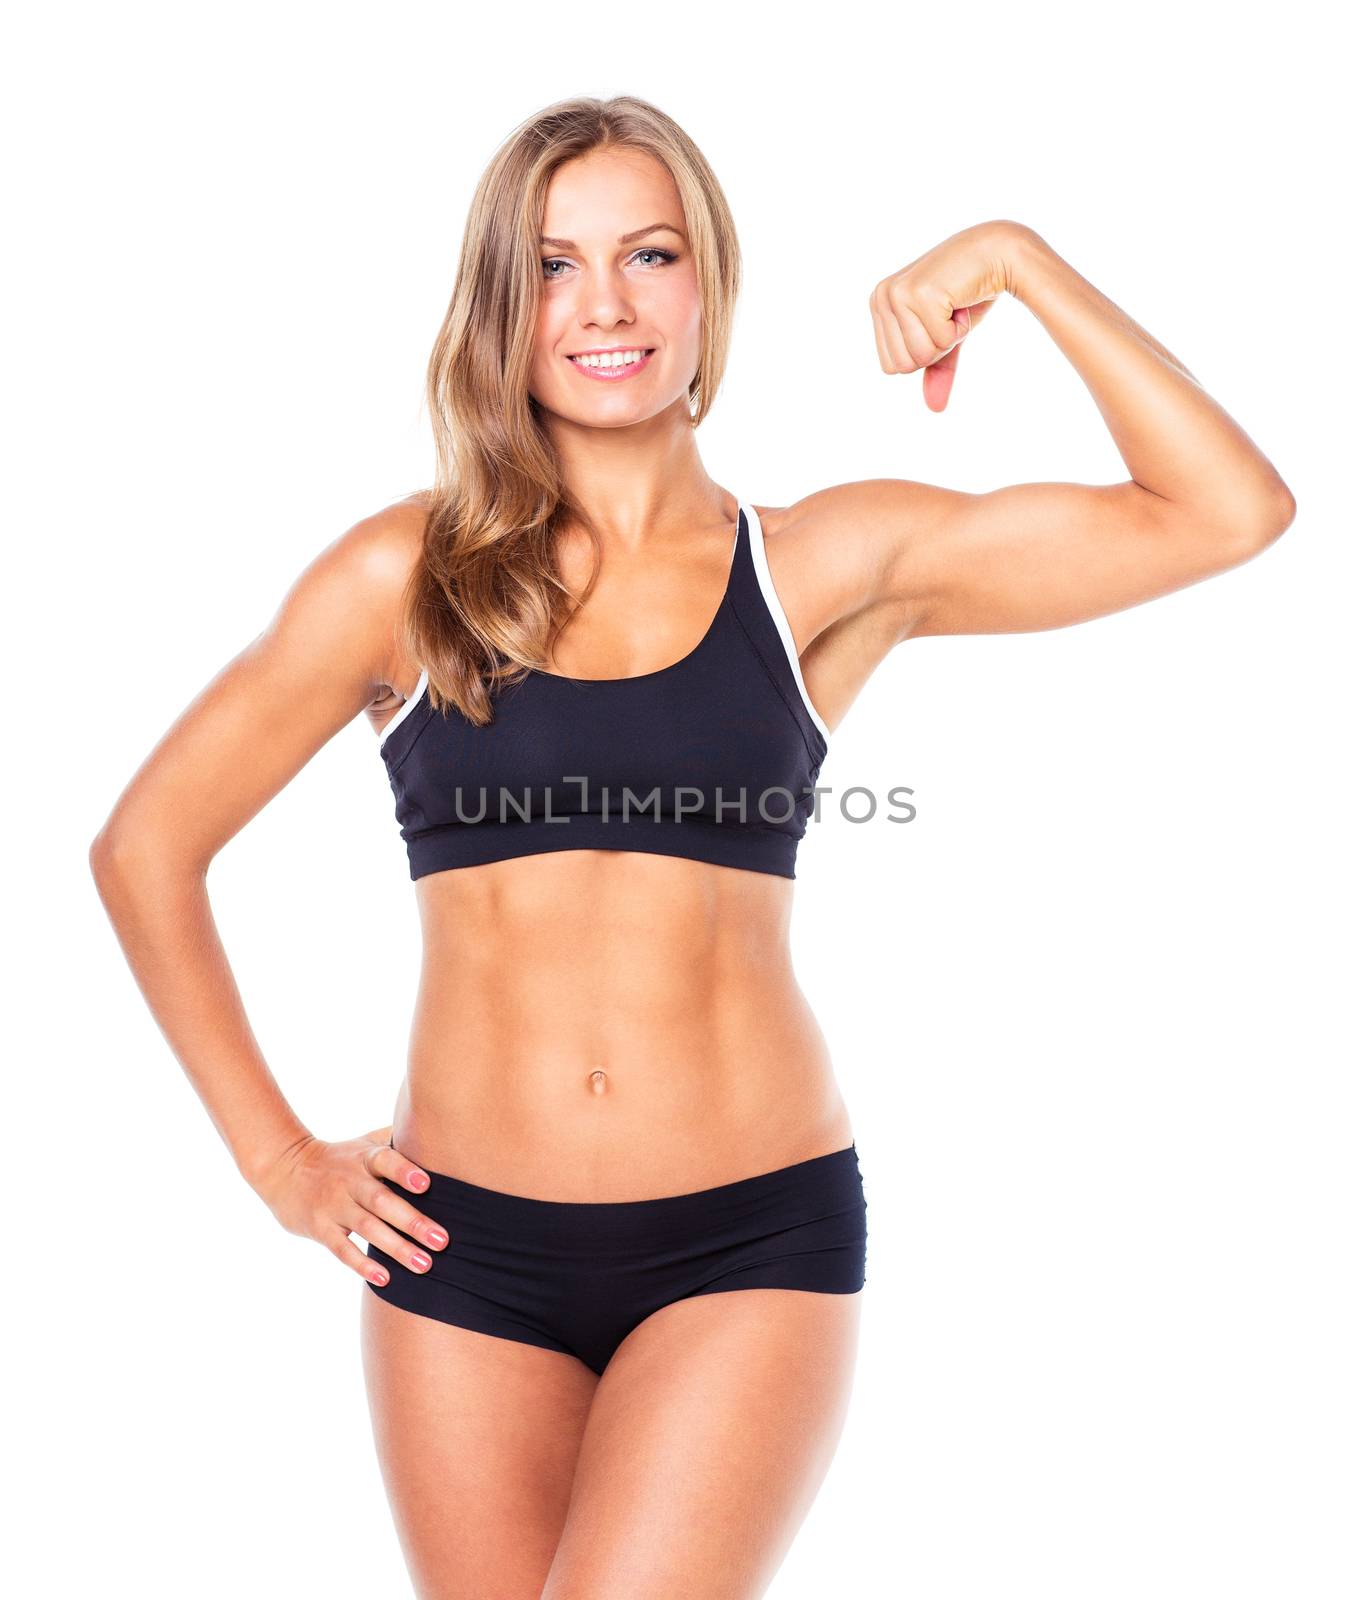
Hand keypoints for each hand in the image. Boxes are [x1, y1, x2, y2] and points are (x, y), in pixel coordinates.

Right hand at [250, 1126, 447, 1286]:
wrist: (285, 1169)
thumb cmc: (341, 1157)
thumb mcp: (365, 1142)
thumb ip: (397, 1139)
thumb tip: (439, 1131)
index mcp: (364, 1158)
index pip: (385, 1160)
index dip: (404, 1171)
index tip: (426, 1184)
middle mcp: (350, 1181)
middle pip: (382, 1201)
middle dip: (413, 1222)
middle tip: (441, 1241)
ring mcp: (334, 1206)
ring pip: (368, 1228)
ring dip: (397, 1248)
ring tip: (424, 1265)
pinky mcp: (320, 1229)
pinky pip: (343, 1249)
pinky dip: (362, 1265)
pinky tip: (385, 1279)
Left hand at [869, 219, 1025, 411]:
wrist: (999, 252)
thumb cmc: (969, 292)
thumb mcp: (947, 335)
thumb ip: (936, 368)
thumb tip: (934, 408)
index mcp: (879, 305)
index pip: (893, 366)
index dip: (925, 354)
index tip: (939, 321)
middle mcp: (881, 297)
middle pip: (904, 365)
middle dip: (936, 348)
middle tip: (948, 314)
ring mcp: (898, 294)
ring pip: (921, 355)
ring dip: (949, 338)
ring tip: (954, 306)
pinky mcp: (920, 294)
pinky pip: (941, 341)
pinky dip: (960, 328)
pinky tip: (962, 299)